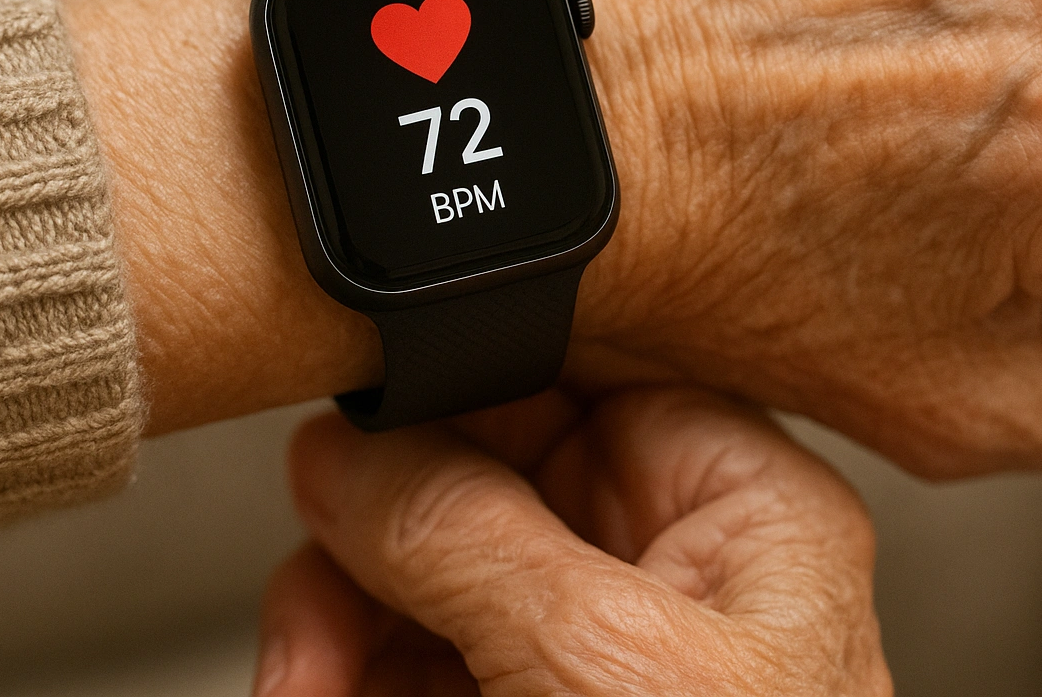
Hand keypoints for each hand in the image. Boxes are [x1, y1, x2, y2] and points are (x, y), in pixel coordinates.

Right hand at [253, 387, 888, 696]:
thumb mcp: (601, 671)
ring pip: (409, 576)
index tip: (363, 423)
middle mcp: (660, 564)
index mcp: (737, 510)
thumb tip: (347, 446)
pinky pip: (395, 665)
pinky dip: (339, 687)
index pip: (580, 376)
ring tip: (303, 696)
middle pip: (468, 476)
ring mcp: (578, 647)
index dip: (459, 386)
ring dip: (332, 634)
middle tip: (318, 621)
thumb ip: (464, 534)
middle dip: (369, 545)